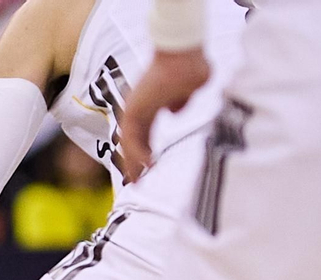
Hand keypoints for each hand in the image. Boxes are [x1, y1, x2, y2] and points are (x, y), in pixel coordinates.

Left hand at [119, 48, 209, 182]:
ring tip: (137, 181)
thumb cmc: (190, 67)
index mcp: (151, 104)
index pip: (144, 133)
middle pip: (133, 141)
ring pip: (130, 143)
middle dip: (134, 162)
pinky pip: (133, 138)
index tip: (149, 167)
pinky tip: (145, 166)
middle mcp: (139, 108)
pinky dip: (137, 153)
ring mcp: (134, 109)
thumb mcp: (189, 89)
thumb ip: (180, 102)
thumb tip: (173, 111)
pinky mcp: (134, 111)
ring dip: (133, 163)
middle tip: (135, 182)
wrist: (185, 58)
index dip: (145, 151)